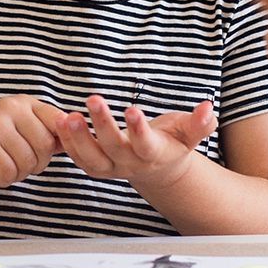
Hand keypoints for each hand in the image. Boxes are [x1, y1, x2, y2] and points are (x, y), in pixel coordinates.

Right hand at [0, 96, 62, 191]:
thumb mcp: (24, 135)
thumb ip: (51, 135)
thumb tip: (84, 137)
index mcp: (25, 103)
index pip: (59, 122)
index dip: (57, 144)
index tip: (42, 152)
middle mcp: (10, 107)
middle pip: (46, 146)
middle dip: (35, 164)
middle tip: (15, 161)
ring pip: (28, 162)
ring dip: (17, 173)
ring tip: (1, 164)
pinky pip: (9, 172)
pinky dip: (2, 179)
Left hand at [55, 95, 215, 191]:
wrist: (158, 166)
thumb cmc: (173, 142)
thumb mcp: (189, 132)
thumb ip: (200, 123)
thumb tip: (208, 107)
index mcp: (155, 155)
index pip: (146, 145)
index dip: (139, 129)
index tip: (131, 110)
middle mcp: (131, 164)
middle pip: (114, 147)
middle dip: (103, 125)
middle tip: (93, 99)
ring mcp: (111, 168)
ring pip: (92, 158)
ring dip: (78, 137)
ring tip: (67, 115)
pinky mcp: (95, 166)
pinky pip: (78, 157)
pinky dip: (67, 141)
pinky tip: (58, 120)